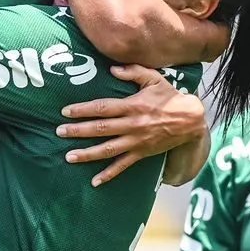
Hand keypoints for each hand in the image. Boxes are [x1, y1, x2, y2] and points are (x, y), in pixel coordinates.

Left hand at [56, 66, 207, 186]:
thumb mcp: (154, 78)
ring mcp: (136, 141)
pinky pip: (123, 165)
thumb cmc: (169, 97)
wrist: (190, 120)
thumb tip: (112, 69)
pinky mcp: (141, 153)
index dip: (83, 110)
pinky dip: (109, 174)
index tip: (65, 111)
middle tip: (59, 132)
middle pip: (100, 129)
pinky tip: (95, 181)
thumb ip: (133, 72)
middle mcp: (132, 125)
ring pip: (108, 149)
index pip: (102, 108)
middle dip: (78, 131)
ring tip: (69, 156)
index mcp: (132, 105)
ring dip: (87, 154)